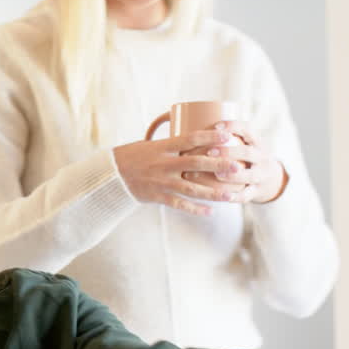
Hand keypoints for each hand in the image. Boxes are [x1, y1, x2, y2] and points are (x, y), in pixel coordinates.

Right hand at [113, 128, 253, 215]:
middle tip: (238, 167)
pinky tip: (211, 212)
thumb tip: (197, 139)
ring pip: (192, 188)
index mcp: (163, 147)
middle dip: (218, 165)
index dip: (210, 137)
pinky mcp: (158, 196)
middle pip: (196, 164)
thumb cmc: (132, 156)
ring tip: (232, 196)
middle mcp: (164, 164)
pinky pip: (180, 204)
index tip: (228, 136)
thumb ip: (173, 145)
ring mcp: (161, 182)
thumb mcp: (151, 145)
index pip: (190, 139)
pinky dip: (196, 209)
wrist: (111, 175)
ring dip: (213, 193)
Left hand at [196, 121, 286, 203]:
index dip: (233, 126)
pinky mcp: (258, 191)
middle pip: (247, 152)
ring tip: (216, 174)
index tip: (216, 126)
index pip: (248, 129)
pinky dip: (235, 197)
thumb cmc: (247, 156)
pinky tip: (223, 197)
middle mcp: (262, 157)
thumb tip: (189, 124)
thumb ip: (226, 136)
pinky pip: (247, 195)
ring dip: (232, 175)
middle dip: (228, 152)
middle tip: (209, 152)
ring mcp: (262, 175)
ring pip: (249, 175)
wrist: (272, 178)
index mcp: (257, 141)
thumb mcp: (246, 143)